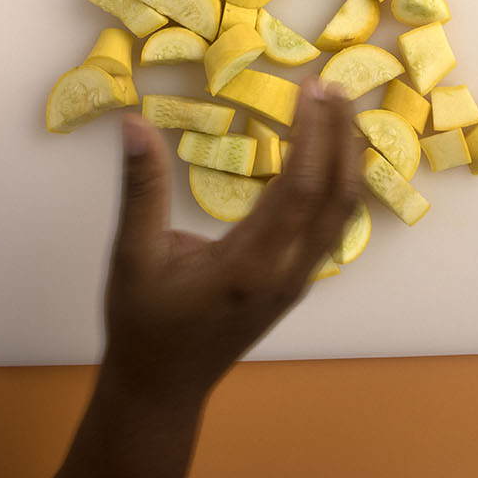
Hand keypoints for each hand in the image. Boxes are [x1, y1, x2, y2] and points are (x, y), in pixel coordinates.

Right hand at [102, 78, 363, 402]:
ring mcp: (296, 283)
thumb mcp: (131, 256)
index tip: (312, 89)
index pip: (301, 188)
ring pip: (343, 215)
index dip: (314, 134)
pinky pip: (332, 230)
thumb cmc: (143, 325)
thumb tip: (134, 124)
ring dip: (347, 161)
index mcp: (249, 265)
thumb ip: (140, 188)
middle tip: (333, 88)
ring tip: (339, 114)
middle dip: (341, 137)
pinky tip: (328, 160)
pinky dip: (338, 187)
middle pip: (337, 197)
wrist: (161, 388)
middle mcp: (285, 274)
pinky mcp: (295, 286)